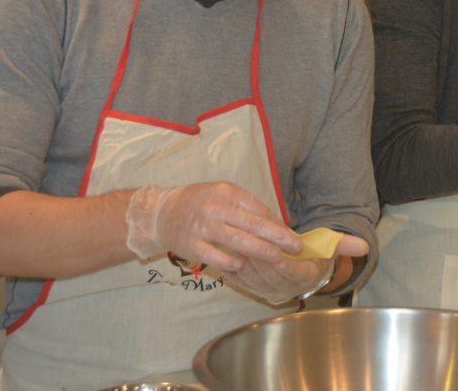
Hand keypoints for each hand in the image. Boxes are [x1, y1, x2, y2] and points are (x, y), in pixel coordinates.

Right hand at [125, 182, 301, 272]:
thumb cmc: (200, 203)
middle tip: (296, 247)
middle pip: (254, 225)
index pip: (259, 209)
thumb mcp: (223, 195)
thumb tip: (277, 224)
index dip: (278, 224)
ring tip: (278, 258)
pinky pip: (217, 256)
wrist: (162, 213)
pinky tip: (244, 265)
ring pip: (239, 241)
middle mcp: (216, 207)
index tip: (292, 235)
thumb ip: (247, 208)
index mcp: (228, 192)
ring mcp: (204, 227)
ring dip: (261, 251)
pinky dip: (232, 262)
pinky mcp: (193, 245)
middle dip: (278, 237)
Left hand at [224, 233, 370, 303]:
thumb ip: (344, 245)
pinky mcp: (252, 288)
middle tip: (251, 242)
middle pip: (271, 276)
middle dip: (261, 260)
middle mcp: (287, 289)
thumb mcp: (330, 247)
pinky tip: (229, 256)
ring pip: (254, 279)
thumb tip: (364, 246)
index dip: (287, 266)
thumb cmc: (314, 254)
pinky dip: (235, 270)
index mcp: (306, 278)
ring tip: (239, 245)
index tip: (279, 255)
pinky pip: (242, 281)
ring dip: (246, 264)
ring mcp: (268, 291)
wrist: (299, 270)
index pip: (295, 274)